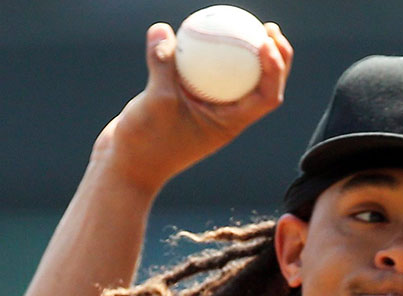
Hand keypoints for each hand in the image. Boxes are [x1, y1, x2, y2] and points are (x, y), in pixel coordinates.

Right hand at [94, 20, 293, 192]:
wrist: (125, 166)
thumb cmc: (146, 143)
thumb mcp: (155, 101)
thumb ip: (162, 64)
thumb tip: (162, 29)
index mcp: (230, 123)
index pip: (267, 97)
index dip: (277, 69)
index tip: (268, 43)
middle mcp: (225, 116)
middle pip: (261, 85)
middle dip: (274, 56)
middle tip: (268, 27)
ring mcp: (208, 109)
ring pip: (234, 78)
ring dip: (245, 53)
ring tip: (244, 22)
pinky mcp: (188, 101)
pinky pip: (204, 73)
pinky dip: (206, 54)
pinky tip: (196, 29)